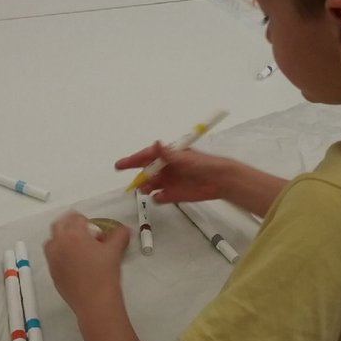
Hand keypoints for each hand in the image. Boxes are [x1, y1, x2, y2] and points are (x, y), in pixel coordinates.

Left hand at [44, 211, 128, 316]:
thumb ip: (120, 235)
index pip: (76, 218)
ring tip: (76, 248)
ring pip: (52, 241)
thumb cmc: (105, 274)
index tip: (95, 231)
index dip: (87, 222)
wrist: (95, 303)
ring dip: (62, 239)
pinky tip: (73, 264)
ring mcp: (52, 258)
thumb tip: (124, 229)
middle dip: (71, 225)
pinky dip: (60, 255)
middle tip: (84, 234)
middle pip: (60, 225)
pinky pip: (52, 257)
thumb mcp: (115, 251)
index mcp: (73, 234)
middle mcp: (59, 243)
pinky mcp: (52, 272)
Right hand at [115, 141, 240, 203]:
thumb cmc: (203, 164)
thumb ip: (167, 153)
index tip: (119, 165)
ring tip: (147, 189)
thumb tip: (156, 142)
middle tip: (134, 182)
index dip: (131, 161)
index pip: (144, 157)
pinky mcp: (174, 194)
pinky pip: (160, 197)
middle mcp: (165, 169)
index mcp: (166, 156)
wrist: (221, 180)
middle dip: (138, 177)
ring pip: (150, 185)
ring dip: (146, 187)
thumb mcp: (184, 157)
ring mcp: (169, 182)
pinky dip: (157, 198)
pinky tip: (159, 197)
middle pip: (145, 172)